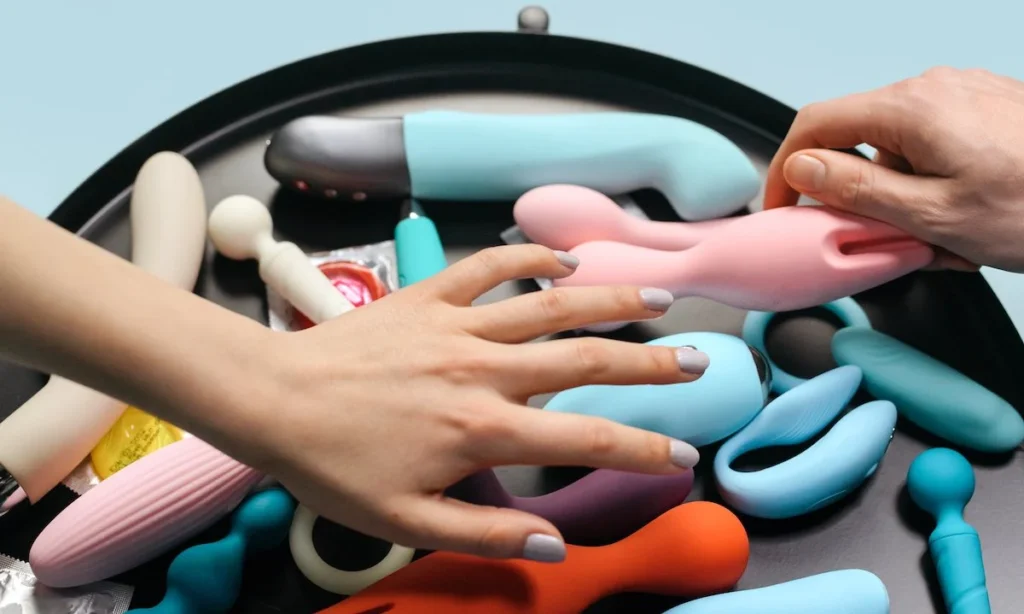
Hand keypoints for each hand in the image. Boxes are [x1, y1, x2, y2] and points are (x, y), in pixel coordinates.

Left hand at [239, 245, 706, 562]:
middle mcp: (482, 370)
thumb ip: (484, 535)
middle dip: (650, 364)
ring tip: (657, 298)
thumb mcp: (405, 522)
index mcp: (480, 428)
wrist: (271, 399)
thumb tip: (553, 546)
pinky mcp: (428, 298)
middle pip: (585, 360)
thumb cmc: (334, 465)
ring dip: (609, 301)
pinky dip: (529, 258)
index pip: (584, 438)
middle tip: (698, 361)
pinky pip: (488, 268)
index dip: (641, 449)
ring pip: (550, 307)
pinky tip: (564, 259)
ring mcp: (456, 327)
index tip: (681, 456)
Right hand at [764, 66, 1023, 271]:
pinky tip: (961, 220)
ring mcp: (962, 95)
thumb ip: (858, 191)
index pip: (815, 125)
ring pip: (896, 149)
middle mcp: (933, 89)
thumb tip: (802, 169)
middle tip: (877, 241)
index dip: (783, 169)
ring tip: (941, 242)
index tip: (781, 208)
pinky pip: (932, 146)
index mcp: (911, 109)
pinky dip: (930, 185)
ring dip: (900, 196)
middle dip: (857, 195)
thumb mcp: (935, 215)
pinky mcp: (985, 109)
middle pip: (856, 139)